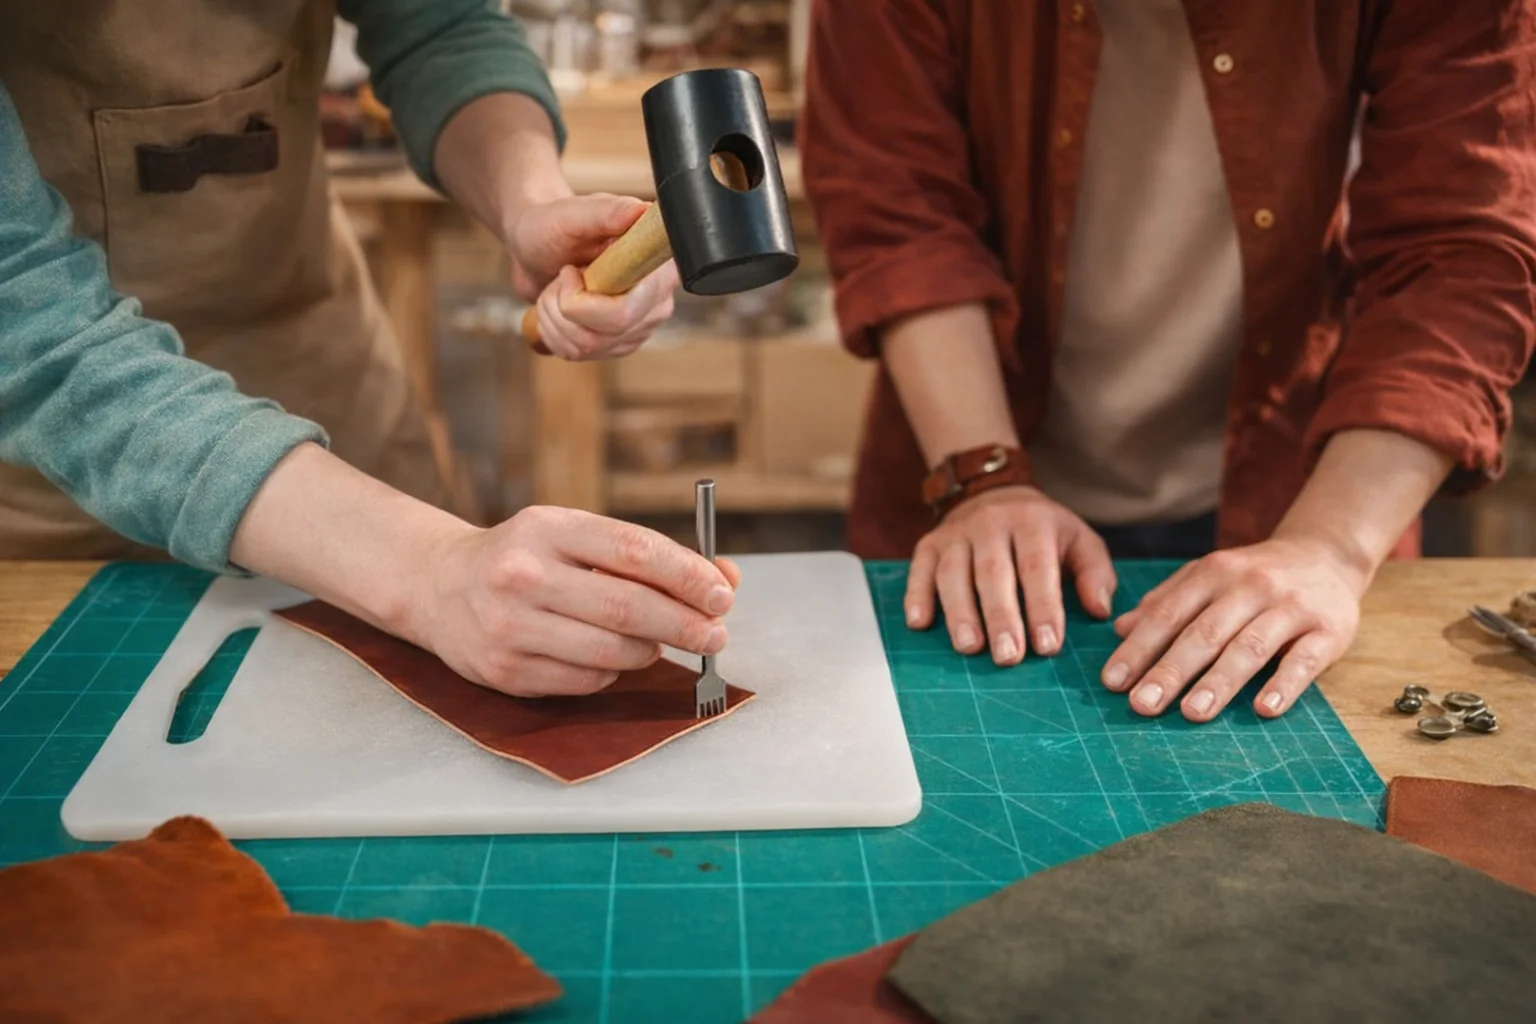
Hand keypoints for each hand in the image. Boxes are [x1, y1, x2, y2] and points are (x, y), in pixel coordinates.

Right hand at [410, 506, 738, 697]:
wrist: (440, 585)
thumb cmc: (529, 557)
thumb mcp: (576, 536)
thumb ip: (646, 555)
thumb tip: (725, 578)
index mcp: (548, 528)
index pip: (635, 550)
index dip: (688, 575)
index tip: (722, 593)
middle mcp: (523, 574)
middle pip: (628, 607)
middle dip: (685, 624)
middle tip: (716, 634)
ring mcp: (509, 625)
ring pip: (611, 651)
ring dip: (651, 651)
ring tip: (662, 642)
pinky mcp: (504, 670)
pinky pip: (586, 679)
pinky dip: (613, 671)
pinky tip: (613, 656)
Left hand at [506, 193, 679, 359]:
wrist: (536, 248)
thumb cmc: (553, 226)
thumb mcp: (573, 213)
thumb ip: (608, 212)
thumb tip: (640, 211)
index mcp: (656, 266)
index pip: (627, 311)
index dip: (587, 301)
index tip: (571, 270)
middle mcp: (656, 300)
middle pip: (607, 333)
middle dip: (564, 307)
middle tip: (562, 276)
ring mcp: (639, 326)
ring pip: (588, 347)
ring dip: (555, 318)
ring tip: (557, 289)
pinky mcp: (619, 343)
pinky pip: (581, 354)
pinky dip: (556, 332)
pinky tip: (560, 308)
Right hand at [905, 486, 1117, 664]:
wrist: (993, 492)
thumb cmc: (1042, 531)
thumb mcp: (1078, 540)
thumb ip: (1095, 573)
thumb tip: (1099, 609)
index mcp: (1032, 523)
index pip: (1037, 567)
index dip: (1043, 607)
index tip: (1048, 645)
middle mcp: (991, 524)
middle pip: (993, 573)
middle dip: (1001, 616)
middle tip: (1008, 656)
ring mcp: (956, 533)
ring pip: (953, 573)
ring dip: (960, 612)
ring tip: (969, 647)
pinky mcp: (929, 544)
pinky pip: (919, 569)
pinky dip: (917, 595)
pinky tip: (919, 623)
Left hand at [1099, 536, 1370, 720]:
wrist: (1326, 555)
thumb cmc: (1253, 576)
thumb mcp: (1207, 576)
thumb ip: (1165, 601)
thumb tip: (1119, 629)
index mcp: (1213, 573)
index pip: (1169, 614)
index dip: (1139, 649)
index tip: (1113, 683)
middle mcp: (1250, 586)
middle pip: (1205, 633)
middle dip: (1170, 671)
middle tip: (1142, 705)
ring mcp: (1291, 607)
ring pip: (1250, 647)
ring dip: (1219, 682)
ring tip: (1192, 714)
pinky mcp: (1328, 629)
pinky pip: (1304, 660)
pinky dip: (1284, 685)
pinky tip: (1265, 710)